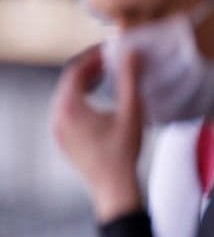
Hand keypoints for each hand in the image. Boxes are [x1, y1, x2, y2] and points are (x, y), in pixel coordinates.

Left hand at [51, 46, 144, 221]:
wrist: (113, 186)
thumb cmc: (123, 151)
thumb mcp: (131, 112)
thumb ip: (130, 79)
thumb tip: (132, 53)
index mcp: (70, 107)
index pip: (76, 70)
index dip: (93, 57)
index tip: (111, 50)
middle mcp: (57, 116)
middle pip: (68, 82)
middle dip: (89, 69)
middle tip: (110, 60)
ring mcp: (58, 129)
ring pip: (66, 97)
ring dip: (84, 84)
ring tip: (106, 77)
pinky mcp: (63, 139)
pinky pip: (67, 111)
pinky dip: (81, 100)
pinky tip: (98, 102)